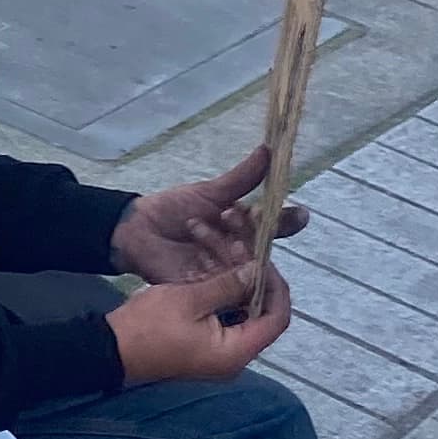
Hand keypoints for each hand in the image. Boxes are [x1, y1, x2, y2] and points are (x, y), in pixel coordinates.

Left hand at [109, 147, 306, 288]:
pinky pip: (220, 286)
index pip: (277, 226)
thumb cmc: (174, 210)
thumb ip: (242, 177)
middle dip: (255, 231)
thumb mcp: (210, 192)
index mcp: (247, 229)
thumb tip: (269, 149)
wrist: (137, 228)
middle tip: (243, 214)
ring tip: (222, 224)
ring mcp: (225, 272)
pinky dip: (216, 270)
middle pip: (262, 248)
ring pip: (244, 267)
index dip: (287, 221)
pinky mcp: (206, 289)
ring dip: (235, 247)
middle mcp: (242, 253)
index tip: (299, 214)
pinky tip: (208, 255)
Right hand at [109, 263, 294, 387]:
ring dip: (241, 290)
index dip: (277, 287)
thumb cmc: (149, 326)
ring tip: (232, 261)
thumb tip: (257, 269)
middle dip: (258, 285)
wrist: (109, 349)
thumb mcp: (189, 298)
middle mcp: (235, 358)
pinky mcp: (205, 350)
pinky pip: (227, 323)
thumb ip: (228, 284)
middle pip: (263, 319)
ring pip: (244, 318)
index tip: (264, 261)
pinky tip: (217, 277)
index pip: (277, 319)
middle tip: (247, 256)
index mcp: (236, 351)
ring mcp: (219, 356)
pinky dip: (226, 301)